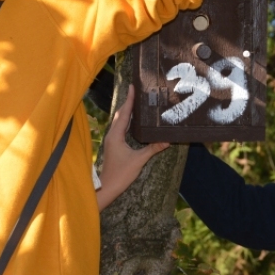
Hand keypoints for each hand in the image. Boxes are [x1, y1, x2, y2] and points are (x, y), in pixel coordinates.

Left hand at [97, 84, 169, 210]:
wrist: (107, 187)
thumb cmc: (120, 174)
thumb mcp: (138, 161)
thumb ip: (152, 149)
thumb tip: (167, 140)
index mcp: (116, 135)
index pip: (124, 113)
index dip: (129, 100)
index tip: (133, 87)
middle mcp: (112, 134)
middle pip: (120, 114)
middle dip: (128, 102)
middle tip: (137, 91)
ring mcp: (112, 140)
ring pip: (120, 121)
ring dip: (127, 111)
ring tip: (137, 101)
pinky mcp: (114, 145)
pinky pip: (121, 128)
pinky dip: (127, 120)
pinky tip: (134, 120)